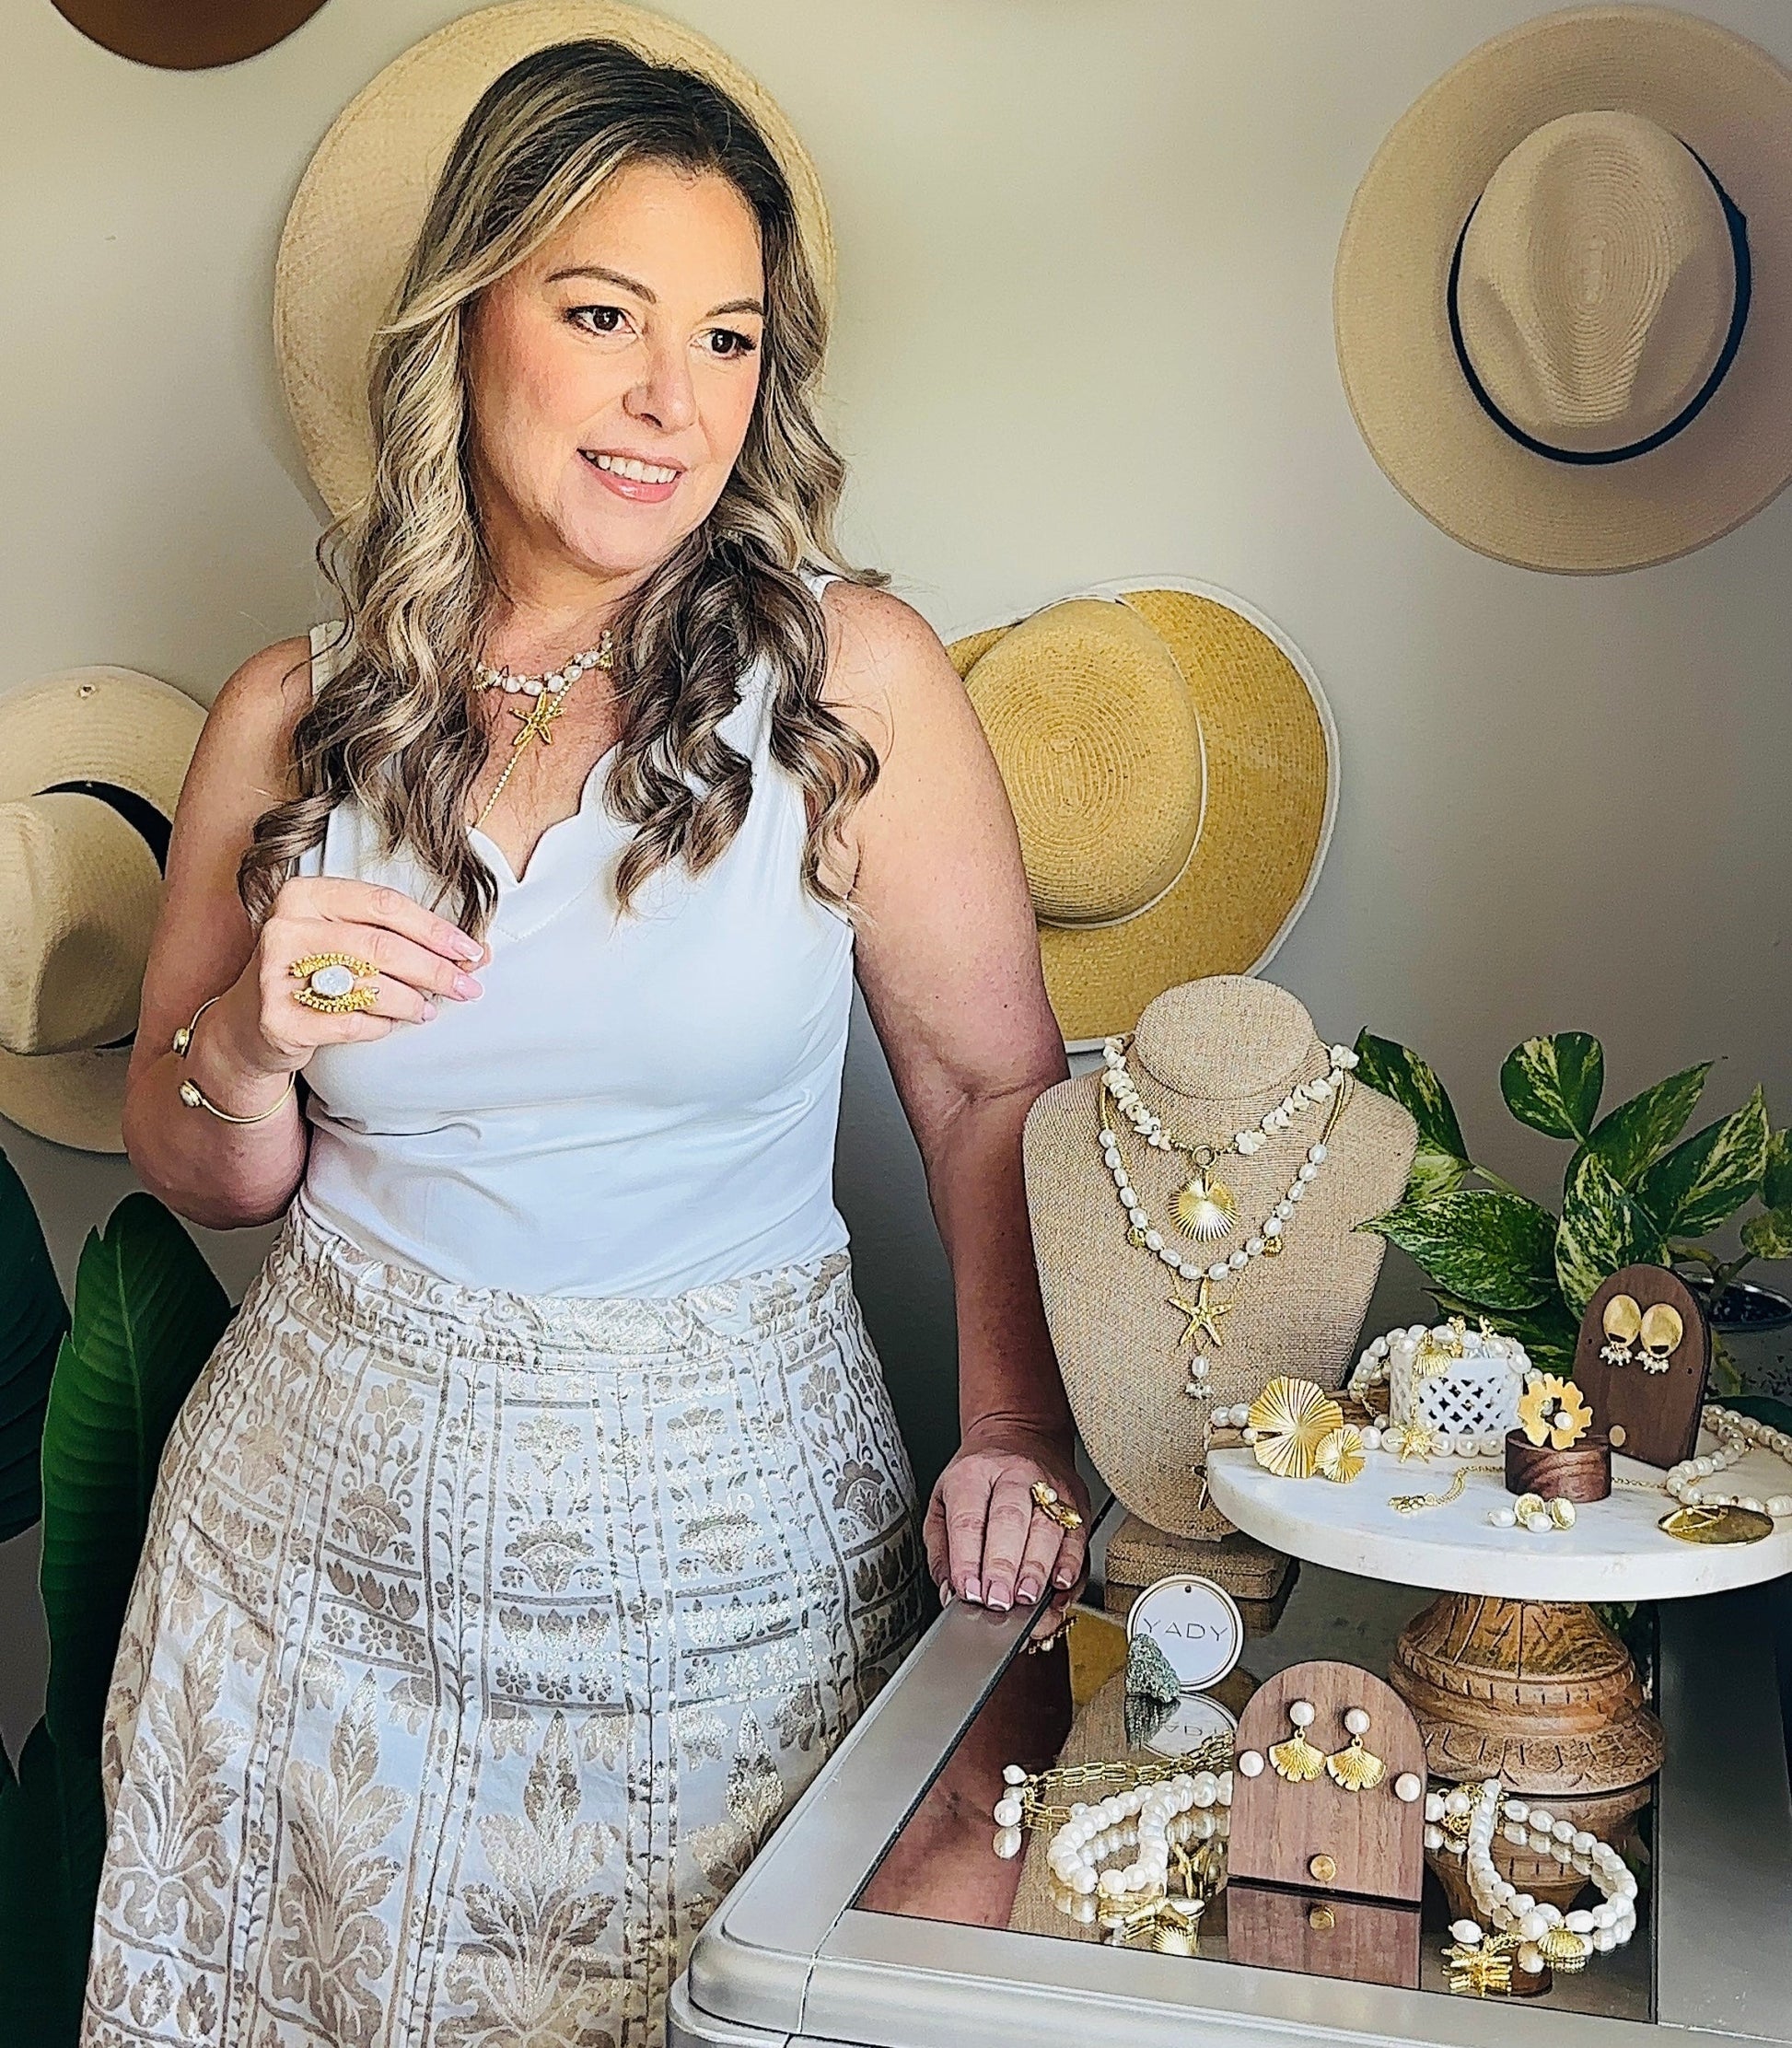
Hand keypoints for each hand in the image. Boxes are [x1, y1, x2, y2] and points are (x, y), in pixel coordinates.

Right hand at [218, 876, 490, 1081]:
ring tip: (427, 1009)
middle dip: (434, 970)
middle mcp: (285, 928)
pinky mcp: (277, 1019)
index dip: (434, 929)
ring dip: (412, 1001)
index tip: (470, 950)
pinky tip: (390, 1024)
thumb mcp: (345, 939)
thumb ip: (402, 938)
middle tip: (466, 987)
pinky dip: (381, 1026)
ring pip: (369, 986)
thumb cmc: (310, 971)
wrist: (247, 1022)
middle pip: (381, 947)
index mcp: (304, 894)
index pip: (384, 904)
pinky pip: (351, 1023)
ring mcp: (275, 974)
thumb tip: (478, 952)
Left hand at [923, 1423, 1089, 1618]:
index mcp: (974, 1473)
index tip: (968, 1590)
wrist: (1020, 1435)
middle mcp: (1014, 1475)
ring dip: (1036, 1569)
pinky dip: (1070, 1566)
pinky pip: (1077, 1537)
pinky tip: (1060, 1585)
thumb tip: (950, 1590)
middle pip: (1009, 1520)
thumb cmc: (979, 1476)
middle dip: (1003, 1566)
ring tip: (1025, 1598)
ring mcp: (1050, 1486)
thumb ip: (941, 1549)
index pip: (968, 1519)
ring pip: (1046, 1529)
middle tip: (997, 1600)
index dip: (967, 1558)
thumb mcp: (943, 1501)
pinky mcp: (1076, 1502)